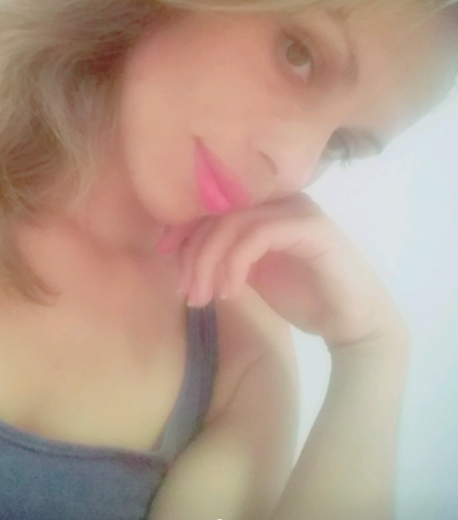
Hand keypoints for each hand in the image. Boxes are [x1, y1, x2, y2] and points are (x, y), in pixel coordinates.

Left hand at [159, 192, 408, 349]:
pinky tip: (230, 292)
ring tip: (202, 296)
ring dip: (208, 262)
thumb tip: (175, 248)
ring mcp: (297, 208)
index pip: (211, 203)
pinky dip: (235, 264)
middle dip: (192, 253)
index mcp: (263, 202)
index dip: (182, 230)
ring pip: (233, 222)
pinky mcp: (311, 227)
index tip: (167, 262)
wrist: (352, 322)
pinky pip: (258, 236)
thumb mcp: (249, 270)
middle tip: (185, 291)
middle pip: (217, 211)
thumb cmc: (302, 294)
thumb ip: (222, 252)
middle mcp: (279, 197)